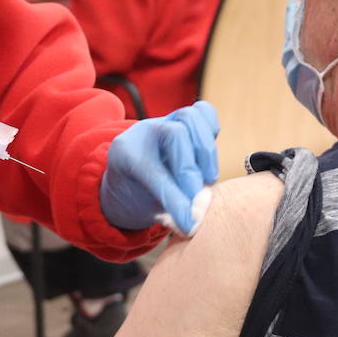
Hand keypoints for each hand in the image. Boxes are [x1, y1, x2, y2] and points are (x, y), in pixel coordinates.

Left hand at [100, 101, 219, 233]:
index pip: (156, 174)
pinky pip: (204, 112)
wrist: (130, 175)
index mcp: (126, 153)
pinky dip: (211, 131)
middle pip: (175, 134)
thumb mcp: (142, 207)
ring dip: (206, 152)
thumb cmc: (138, 195)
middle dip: (190, 170)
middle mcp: (145, 131)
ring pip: (191, 117)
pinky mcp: (185, 119)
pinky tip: (208, 158)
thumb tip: (195, 221)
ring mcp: (166, 120)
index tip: (191, 223)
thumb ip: (167, 210)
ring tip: (208, 179)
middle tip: (199, 198)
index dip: (176, 200)